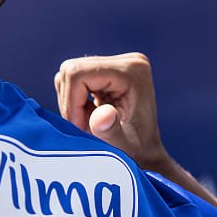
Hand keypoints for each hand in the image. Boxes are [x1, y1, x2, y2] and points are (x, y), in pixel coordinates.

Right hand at [54, 52, 169, 169]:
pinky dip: (74, 98)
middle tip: (81, 126)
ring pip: (70, 72)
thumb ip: (110, 131)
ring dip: (71, 101)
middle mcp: (128, 62)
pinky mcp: (109, 69)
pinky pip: (75, 77)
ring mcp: (119, 63)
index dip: (71, 102)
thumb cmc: (137, 153)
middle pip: (72, 69)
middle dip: (70, 102)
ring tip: (88, 121)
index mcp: (133, 73)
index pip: (79, 74)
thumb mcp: (123, 147)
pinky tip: (90, 113)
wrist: (146, 154)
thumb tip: (103, 113)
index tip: (79, 127)